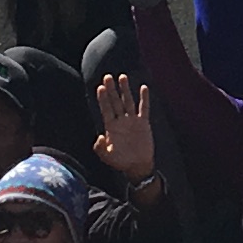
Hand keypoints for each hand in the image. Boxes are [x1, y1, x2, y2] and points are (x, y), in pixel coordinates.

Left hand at [92, 70, 155, 185]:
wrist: (138, 166)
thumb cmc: (121, 162)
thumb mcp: (107, 157)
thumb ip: (100, 148)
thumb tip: (98, 136)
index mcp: (111, 127)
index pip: (106, 109)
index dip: (103, 98)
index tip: (100, 87)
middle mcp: (121, 121)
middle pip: (115, 101)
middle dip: (111, 89)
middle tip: (107, 76)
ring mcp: (132, 121)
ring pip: (128, 101)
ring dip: (125, 90)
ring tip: (122, 77)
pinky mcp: (143, 123)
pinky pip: (144, 108)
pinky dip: (144, 98)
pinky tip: (143, 87)